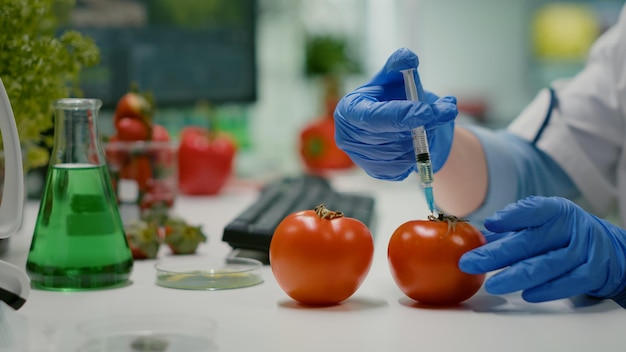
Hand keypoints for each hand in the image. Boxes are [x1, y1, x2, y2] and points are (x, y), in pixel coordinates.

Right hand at [334, 48, 456, 180]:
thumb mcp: (394, 77)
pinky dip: (419, 151)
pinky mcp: (377, 172)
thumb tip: (408, 57)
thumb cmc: (391, 96)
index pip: (374, 117)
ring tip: (433, 120)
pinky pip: (405, 166)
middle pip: (390, 136)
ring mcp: (361, 158)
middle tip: (448, 110)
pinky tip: (421, 138)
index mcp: (349, 110)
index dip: (401, 114)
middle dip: (422, 124)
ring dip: (424, 136)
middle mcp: (348, 137)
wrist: (395, 122)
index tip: (429, 110)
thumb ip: (400, 65)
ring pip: (402, 152)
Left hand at [459, 196, 625, 302]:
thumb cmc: (564, 234)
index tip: (489, 224)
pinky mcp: (592, 273)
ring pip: (546, 265)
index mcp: (556, 211)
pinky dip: (546, 290)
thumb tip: (476, 237)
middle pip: (529, 242)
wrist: (610, 249)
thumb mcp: (543, 223)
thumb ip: (511, 229)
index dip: (511, 217)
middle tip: (469, 263)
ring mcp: (583, 251)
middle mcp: (570, 228)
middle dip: (495, 255)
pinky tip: (526, 294)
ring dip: (515, 276)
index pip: (533, 210)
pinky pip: (567, 283)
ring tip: (492, 284)